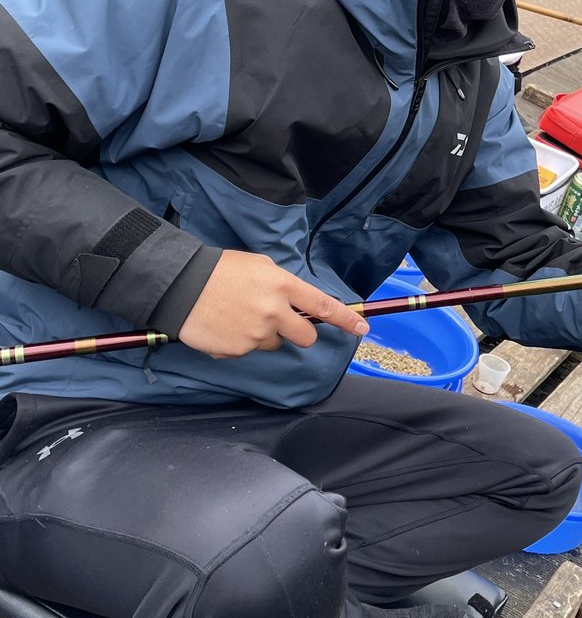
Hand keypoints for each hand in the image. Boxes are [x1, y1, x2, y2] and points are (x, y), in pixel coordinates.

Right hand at [177, 250, 368, 357]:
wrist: (180, 285)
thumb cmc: (221, 270)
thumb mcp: (260, 267)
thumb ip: (284, 286)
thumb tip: (297, 304)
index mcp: (283, 286)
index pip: (323, 306)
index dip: (346, 319)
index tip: (363, 328)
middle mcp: (274, 312)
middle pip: (305, 337)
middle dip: (298, 333)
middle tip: (279, 322)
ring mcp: (255, 334)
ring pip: (273, 344)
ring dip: (263, 335)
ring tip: (238, 315)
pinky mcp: (236, 351)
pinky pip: (246, 352)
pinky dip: (238, 342)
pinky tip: (223, 325)